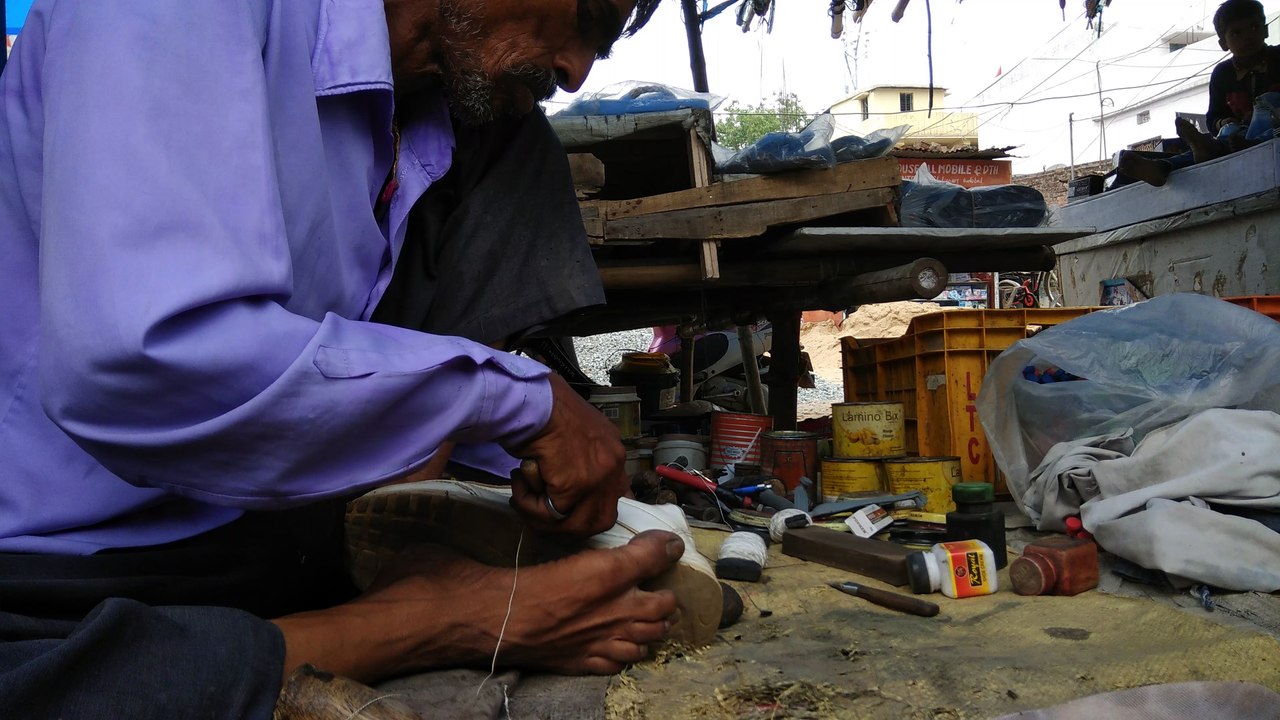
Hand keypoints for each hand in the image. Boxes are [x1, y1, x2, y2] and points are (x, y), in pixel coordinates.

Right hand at [508, 374, 627, 535]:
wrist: (533, 399)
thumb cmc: (543, 409)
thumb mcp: (572, 434)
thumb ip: (578, 460)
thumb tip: (566, 490)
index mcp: (613, 451)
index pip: (617, 495)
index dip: (591, 509)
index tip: (566, 509)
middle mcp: (614, 465)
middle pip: (601, 519)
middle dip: (569, 524)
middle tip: (540, 512)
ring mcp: (598, 477)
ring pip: (575, 524)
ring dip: (544, 516)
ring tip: (523, 492)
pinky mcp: (576, 486)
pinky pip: (551, 514)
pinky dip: (529, 505)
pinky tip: (519, 480)